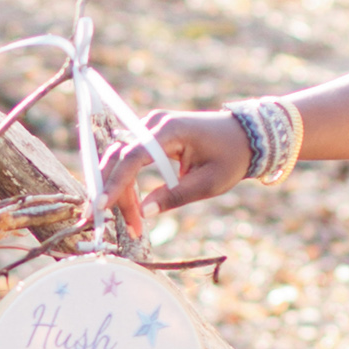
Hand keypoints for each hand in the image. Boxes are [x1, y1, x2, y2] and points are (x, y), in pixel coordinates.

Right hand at [105, 108, 250, 231]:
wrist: (245, 136)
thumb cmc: (230, 157)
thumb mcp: (208, 183)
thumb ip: (175, 196)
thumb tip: (144, 212)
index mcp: (170, 130)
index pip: (133, 156)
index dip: (115, 182)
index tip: (102, 206)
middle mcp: (154, 123)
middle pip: (120, 158)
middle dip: (111, 191)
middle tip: (111, 224)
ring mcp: (149, 127)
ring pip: (120, 160)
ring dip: (118, 191)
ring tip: (131, 224)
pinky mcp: (149, 137)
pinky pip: (128, 159)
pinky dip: (124, 183)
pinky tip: (125, 206)